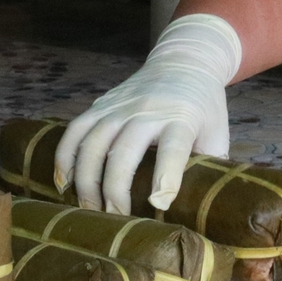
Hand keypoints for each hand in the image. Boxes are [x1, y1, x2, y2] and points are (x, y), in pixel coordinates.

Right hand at [55, 14, 242, 214]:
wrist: (182, 62)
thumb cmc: (203, 107)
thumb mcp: (218, 132)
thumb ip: (212, 166)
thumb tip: (207, 210)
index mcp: (182, 119)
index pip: (173, 148)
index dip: (166, 176)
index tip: (158, 203)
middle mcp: (147, 111)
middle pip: (124, 152)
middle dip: (116, 190)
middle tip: (115, 218)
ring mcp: (119, 107)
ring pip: (92, 144)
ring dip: (86, 181)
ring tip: (89, 210)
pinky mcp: (100, 105)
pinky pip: (75, 131)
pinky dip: (65, 158)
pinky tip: (63, 184)